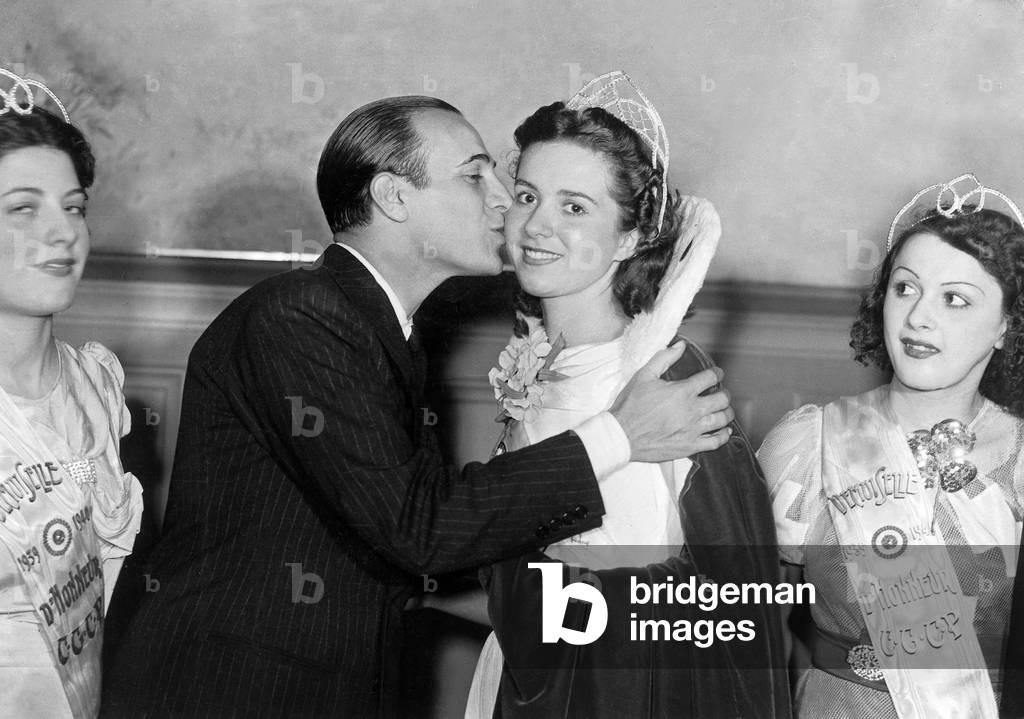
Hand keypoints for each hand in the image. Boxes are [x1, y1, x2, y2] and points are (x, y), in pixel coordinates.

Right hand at [609, 342, 733, 461]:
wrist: (621, 435)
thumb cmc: (630, 407)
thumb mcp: (643, 376)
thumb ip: (664, 358)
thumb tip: (680, 346)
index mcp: (682, 392)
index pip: (710, 378)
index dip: (716, 373)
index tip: (716, 374)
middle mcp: (691, 410)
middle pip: (722, 399)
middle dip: (724, 393)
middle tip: (721, 392)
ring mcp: (692, 430)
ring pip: (722, 419)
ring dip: (726, 412)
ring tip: (724, 410)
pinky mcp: (690, 446)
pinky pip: (715, 442)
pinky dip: (723, 435)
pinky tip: (724, 431)